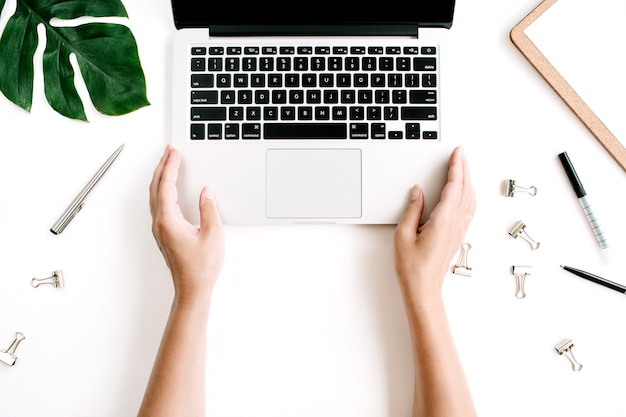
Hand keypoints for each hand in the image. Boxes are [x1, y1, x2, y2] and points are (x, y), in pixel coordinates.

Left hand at [149, 145, 224, 307]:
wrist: (192, 290)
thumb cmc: (201, 269)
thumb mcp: (213, 236)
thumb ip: (209, 209)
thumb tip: (206, 192)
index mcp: (169, 221)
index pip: (166, 186)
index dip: (170, 166)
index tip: (174, 152)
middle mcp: (160, 224)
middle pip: (156, 188)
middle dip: (162, 167)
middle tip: (170, 152)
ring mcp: (160, 230)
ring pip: (156, 196)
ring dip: (161, 178)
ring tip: (169, 164)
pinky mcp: (164, 234)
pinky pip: (159, 205)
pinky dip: (163, 190)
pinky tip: (170, 188)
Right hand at [393, 146, 475, 304]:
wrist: (423, 289)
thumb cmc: (412, 267)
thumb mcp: (403, 235)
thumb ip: (412, 210)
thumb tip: (417, 192)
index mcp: (443, 220)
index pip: (454, 186)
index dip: (456, 167)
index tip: (457, 153)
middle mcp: (455, 223)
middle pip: (466, 189)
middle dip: (464, 168)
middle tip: (461, 154)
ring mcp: (459, 230)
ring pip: (470, 198)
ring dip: (468, 180)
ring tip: (463, 168)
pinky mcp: (457, 236)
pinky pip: (468, 209)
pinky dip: (468, 194)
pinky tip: (465, 192)